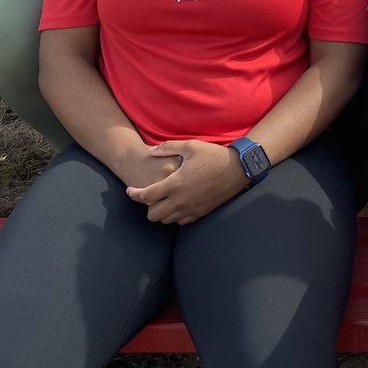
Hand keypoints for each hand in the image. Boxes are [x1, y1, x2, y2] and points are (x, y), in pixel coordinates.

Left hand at [125, 140, 247, 223]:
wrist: (237, 170)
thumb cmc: (213, 156)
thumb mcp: (190, 146)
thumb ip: (168, 148)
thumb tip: (150, 151)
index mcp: (175, 184)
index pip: (146, 195)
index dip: (134, 194)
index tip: (130, 190)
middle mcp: (181, 200)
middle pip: (153, 215)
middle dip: (147, 206)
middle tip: (150, 194)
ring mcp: (191, 209)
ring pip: (166, 220)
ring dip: (161, 211)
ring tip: (163, 199)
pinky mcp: (200, 213)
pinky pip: (180, 222)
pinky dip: (174, 215)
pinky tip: (177, 203)